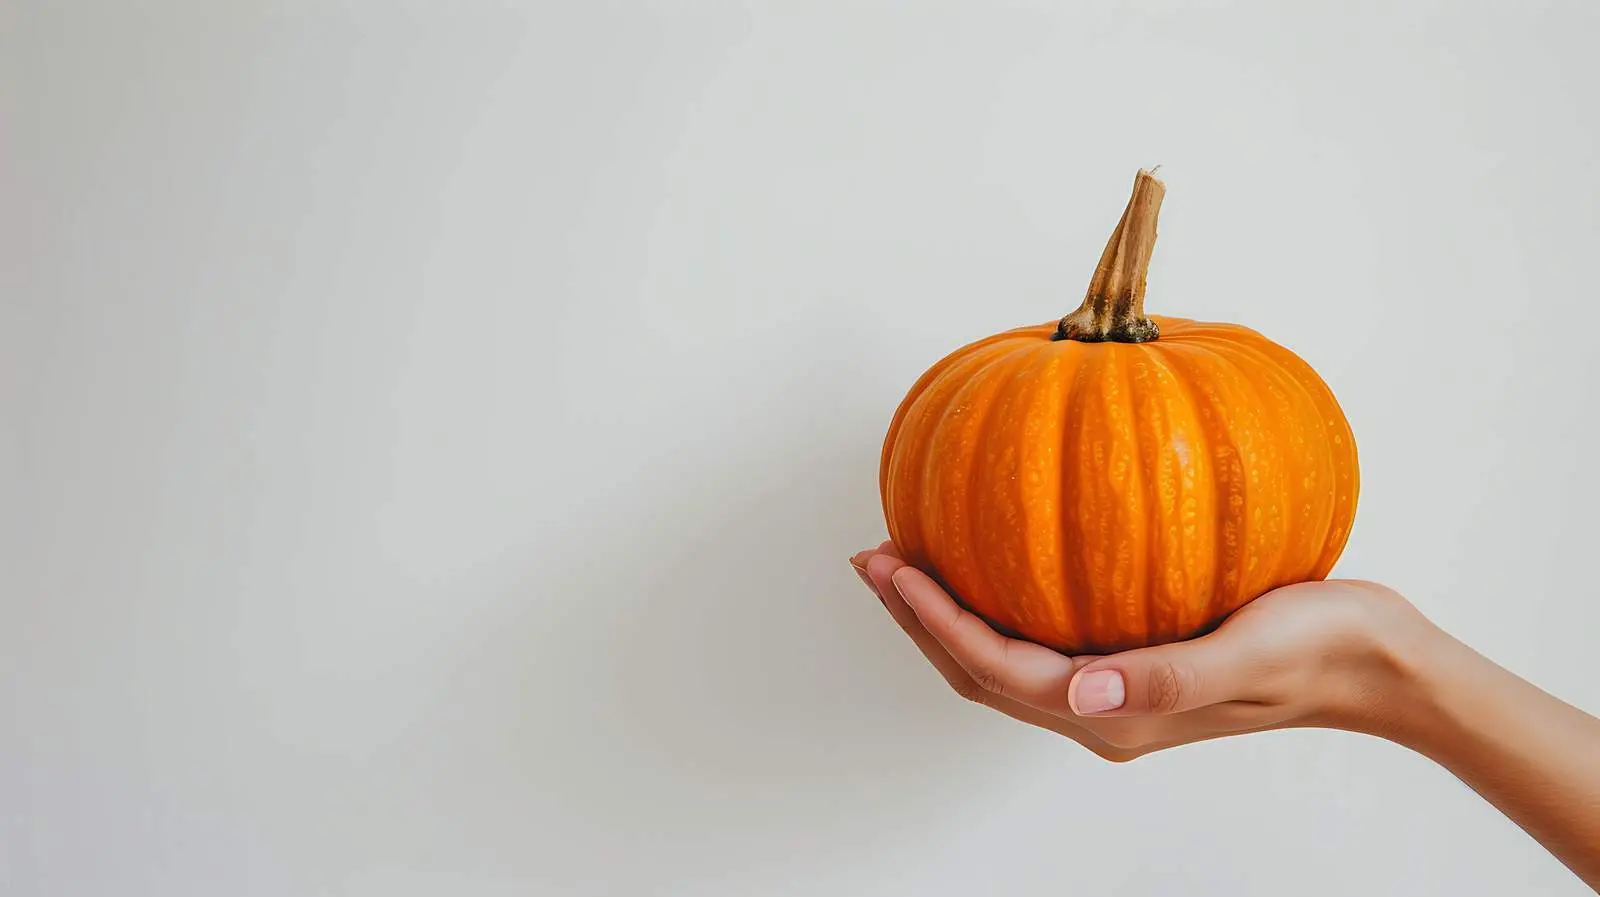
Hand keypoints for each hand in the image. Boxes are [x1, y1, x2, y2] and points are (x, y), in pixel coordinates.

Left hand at [850, 540, 1428, 761]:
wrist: (1373, 661)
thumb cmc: (1318, 647)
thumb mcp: (1245, 654)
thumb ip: (1164, 679)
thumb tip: (1081, 692)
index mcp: (1115, 715)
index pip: (995, 671)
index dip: (933, 622)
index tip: (891, 566)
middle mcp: (1103, 711)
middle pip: (981, 672)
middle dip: (918, 621)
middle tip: (874, 558)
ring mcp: (1115, 691)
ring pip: (1004, 660)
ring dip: (950, 614)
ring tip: (911, 558)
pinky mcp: (1132, 664)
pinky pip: (1042, 640)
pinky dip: (1000, 605)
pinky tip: (997, 555)